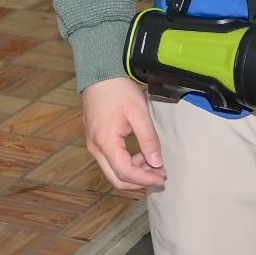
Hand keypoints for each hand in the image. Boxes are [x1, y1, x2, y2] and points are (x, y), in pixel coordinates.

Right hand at [84, 77, 166, 192]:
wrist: (99, 73)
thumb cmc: (118, 90)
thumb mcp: (139, 113)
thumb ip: (148, 140)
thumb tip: (156, 163)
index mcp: (105, 142)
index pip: (125, 173)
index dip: (145, 179)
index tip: (161, 177)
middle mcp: (95, 148)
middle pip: (116, 178)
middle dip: (139, 181)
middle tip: (159, 175)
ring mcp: (93, 144)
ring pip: (113, 171)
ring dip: (134, 172)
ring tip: (153, 163)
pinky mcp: (95, 140)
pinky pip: (110, 160)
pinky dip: (126, 163)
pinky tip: (140, 155)